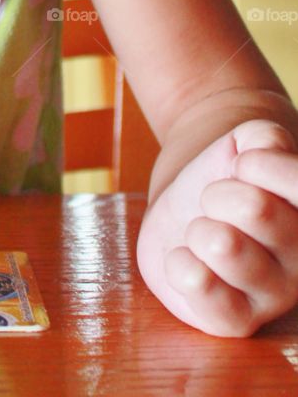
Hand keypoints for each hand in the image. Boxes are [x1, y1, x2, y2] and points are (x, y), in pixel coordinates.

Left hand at [137, 119, 297, 335]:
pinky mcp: (235, 319)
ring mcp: (272, 293)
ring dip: (199, 226)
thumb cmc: (226, 174)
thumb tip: (268, 149)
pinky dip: (183, 266)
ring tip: (203, 231)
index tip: (241, 162)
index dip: (260, 163)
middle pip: (255, 207)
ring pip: (226, 246)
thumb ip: (263, 137)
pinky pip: (208, 296)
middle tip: (215, 200)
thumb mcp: (246, 143)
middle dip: (218, 192)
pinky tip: (184, 258)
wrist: (192, 205)